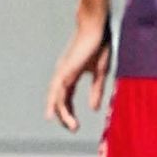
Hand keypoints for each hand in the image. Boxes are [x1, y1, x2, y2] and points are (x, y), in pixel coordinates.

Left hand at [46, 17, 111, 132]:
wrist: (96, 27)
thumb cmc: (99, 45)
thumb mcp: (100, 72)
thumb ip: (96, 90)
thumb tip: (93, 108)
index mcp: (71, 75)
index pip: (66, 98)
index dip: (69, 112)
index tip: (75, 125)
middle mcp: (63, 75)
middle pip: (59, 100)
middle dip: (64, 116)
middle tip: (72, 129)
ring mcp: (62, 72)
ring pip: (57, 97)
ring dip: (62, 113)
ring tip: (69, 126)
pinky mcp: (66, 70)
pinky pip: (59, 90)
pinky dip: (57, 103)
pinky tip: (56, 113)